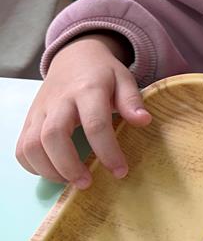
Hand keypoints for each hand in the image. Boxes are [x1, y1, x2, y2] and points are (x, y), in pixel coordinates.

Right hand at [15, 34, 151, 189]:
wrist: (73, 57)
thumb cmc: (102, 73)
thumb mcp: (123, 78)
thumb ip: (132, 100)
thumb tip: (144, 121)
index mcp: (88, 89)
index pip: (95, 124)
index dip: (107, 151)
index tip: (120, 171)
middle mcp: (59, 100)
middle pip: (53, 136)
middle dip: (69, 165)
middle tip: (87, 183)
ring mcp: (40, 111)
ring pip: (31, 144)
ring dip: (49, 169)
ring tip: (71, 181)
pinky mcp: (29, 120)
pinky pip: (21, 147)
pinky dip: (33, 166)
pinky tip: (54, 172)